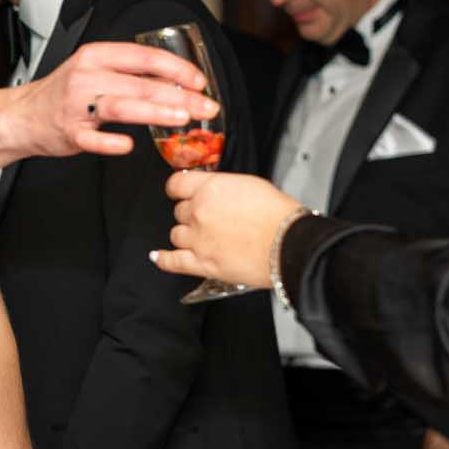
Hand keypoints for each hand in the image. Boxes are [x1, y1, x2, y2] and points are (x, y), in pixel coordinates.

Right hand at [2, 41, 218, 158]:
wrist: (23, 115)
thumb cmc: (65, 93)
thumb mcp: (95, 71)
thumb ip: (130, 74)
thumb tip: (177, 83)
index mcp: (96, 56)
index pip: (143, 57)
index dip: (175, 68)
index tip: (199, 81)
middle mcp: (86, 76)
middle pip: (139, 84)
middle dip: (178, 96)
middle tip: (205, 107)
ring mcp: (76, 105)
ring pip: (121, 106)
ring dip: (154, 112)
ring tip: (182, 119)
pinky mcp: (68, 132)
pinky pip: (91, 138)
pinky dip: (109, 142)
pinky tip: (127, 145)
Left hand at [151, 172, 299, 287]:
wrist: (291, 243)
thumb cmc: (279, 214)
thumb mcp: (250, 185)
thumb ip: (223, 187)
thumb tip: (213, 191)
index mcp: (210, 188)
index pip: (177, 185)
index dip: (177, 189)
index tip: (178, 193)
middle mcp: (199, 212)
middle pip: (179, 212)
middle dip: (191, 215)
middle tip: (209, 220)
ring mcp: (198, 239)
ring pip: (176, 235)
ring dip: (186, 236)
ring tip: (203, 238)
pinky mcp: (202, 263)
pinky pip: (172, 261)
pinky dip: (163, 259)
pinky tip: (158, 256)